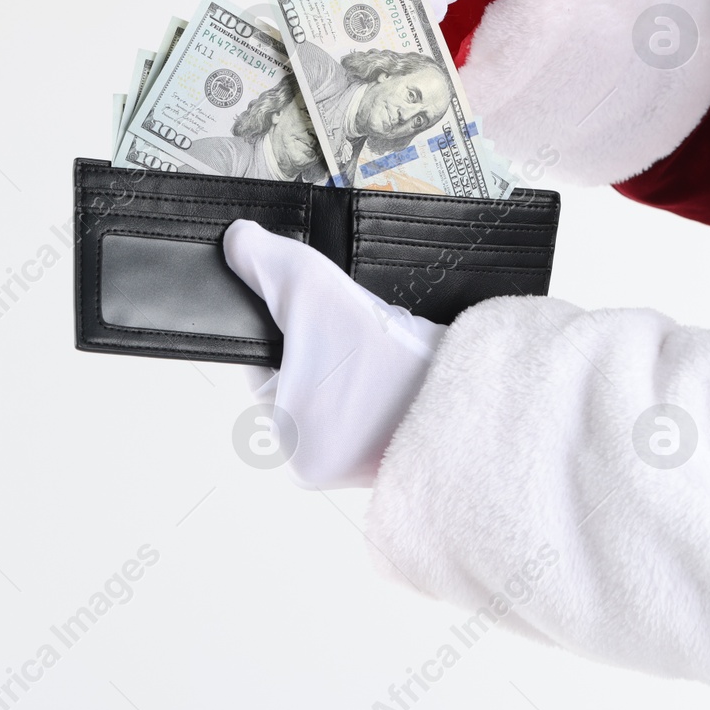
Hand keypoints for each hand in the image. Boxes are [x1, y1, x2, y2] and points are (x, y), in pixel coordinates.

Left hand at [222, 219, 445, 488]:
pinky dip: (387, 383)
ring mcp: (367, 467)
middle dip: (330, 347)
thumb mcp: (313, 291)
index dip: (289, 330)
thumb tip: (235, 242)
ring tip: (384, 347)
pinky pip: (379, 409)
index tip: (318, 314)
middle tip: (359, 329)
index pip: (268, 371)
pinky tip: (402, 367)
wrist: (475, 391)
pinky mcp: (404, 456)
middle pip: (308, 380)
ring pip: (345, 392)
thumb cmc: (391, 360)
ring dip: (358, 363)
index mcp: (292, 446)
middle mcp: (325, 468)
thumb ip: (266, 263)